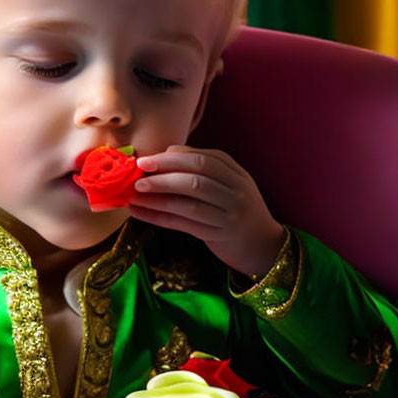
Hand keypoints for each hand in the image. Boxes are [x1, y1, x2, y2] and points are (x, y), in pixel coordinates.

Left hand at [131, 146, 285, 278]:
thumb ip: (202, 168)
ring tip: (134, 194)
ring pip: (189, 202)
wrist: (262, 244)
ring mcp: (230, 214)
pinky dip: (159, 217)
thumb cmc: (237, 210)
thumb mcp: (227, 184)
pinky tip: (141, 213)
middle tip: (138, 174)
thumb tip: (166, 152)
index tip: (145, 160)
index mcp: (236, 173)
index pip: (202, 158)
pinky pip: (184, 224)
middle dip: (163, 173)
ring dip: (158, 197)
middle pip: (196, 176)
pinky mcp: (219, 234)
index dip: (171, 158)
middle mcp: (236, 191)